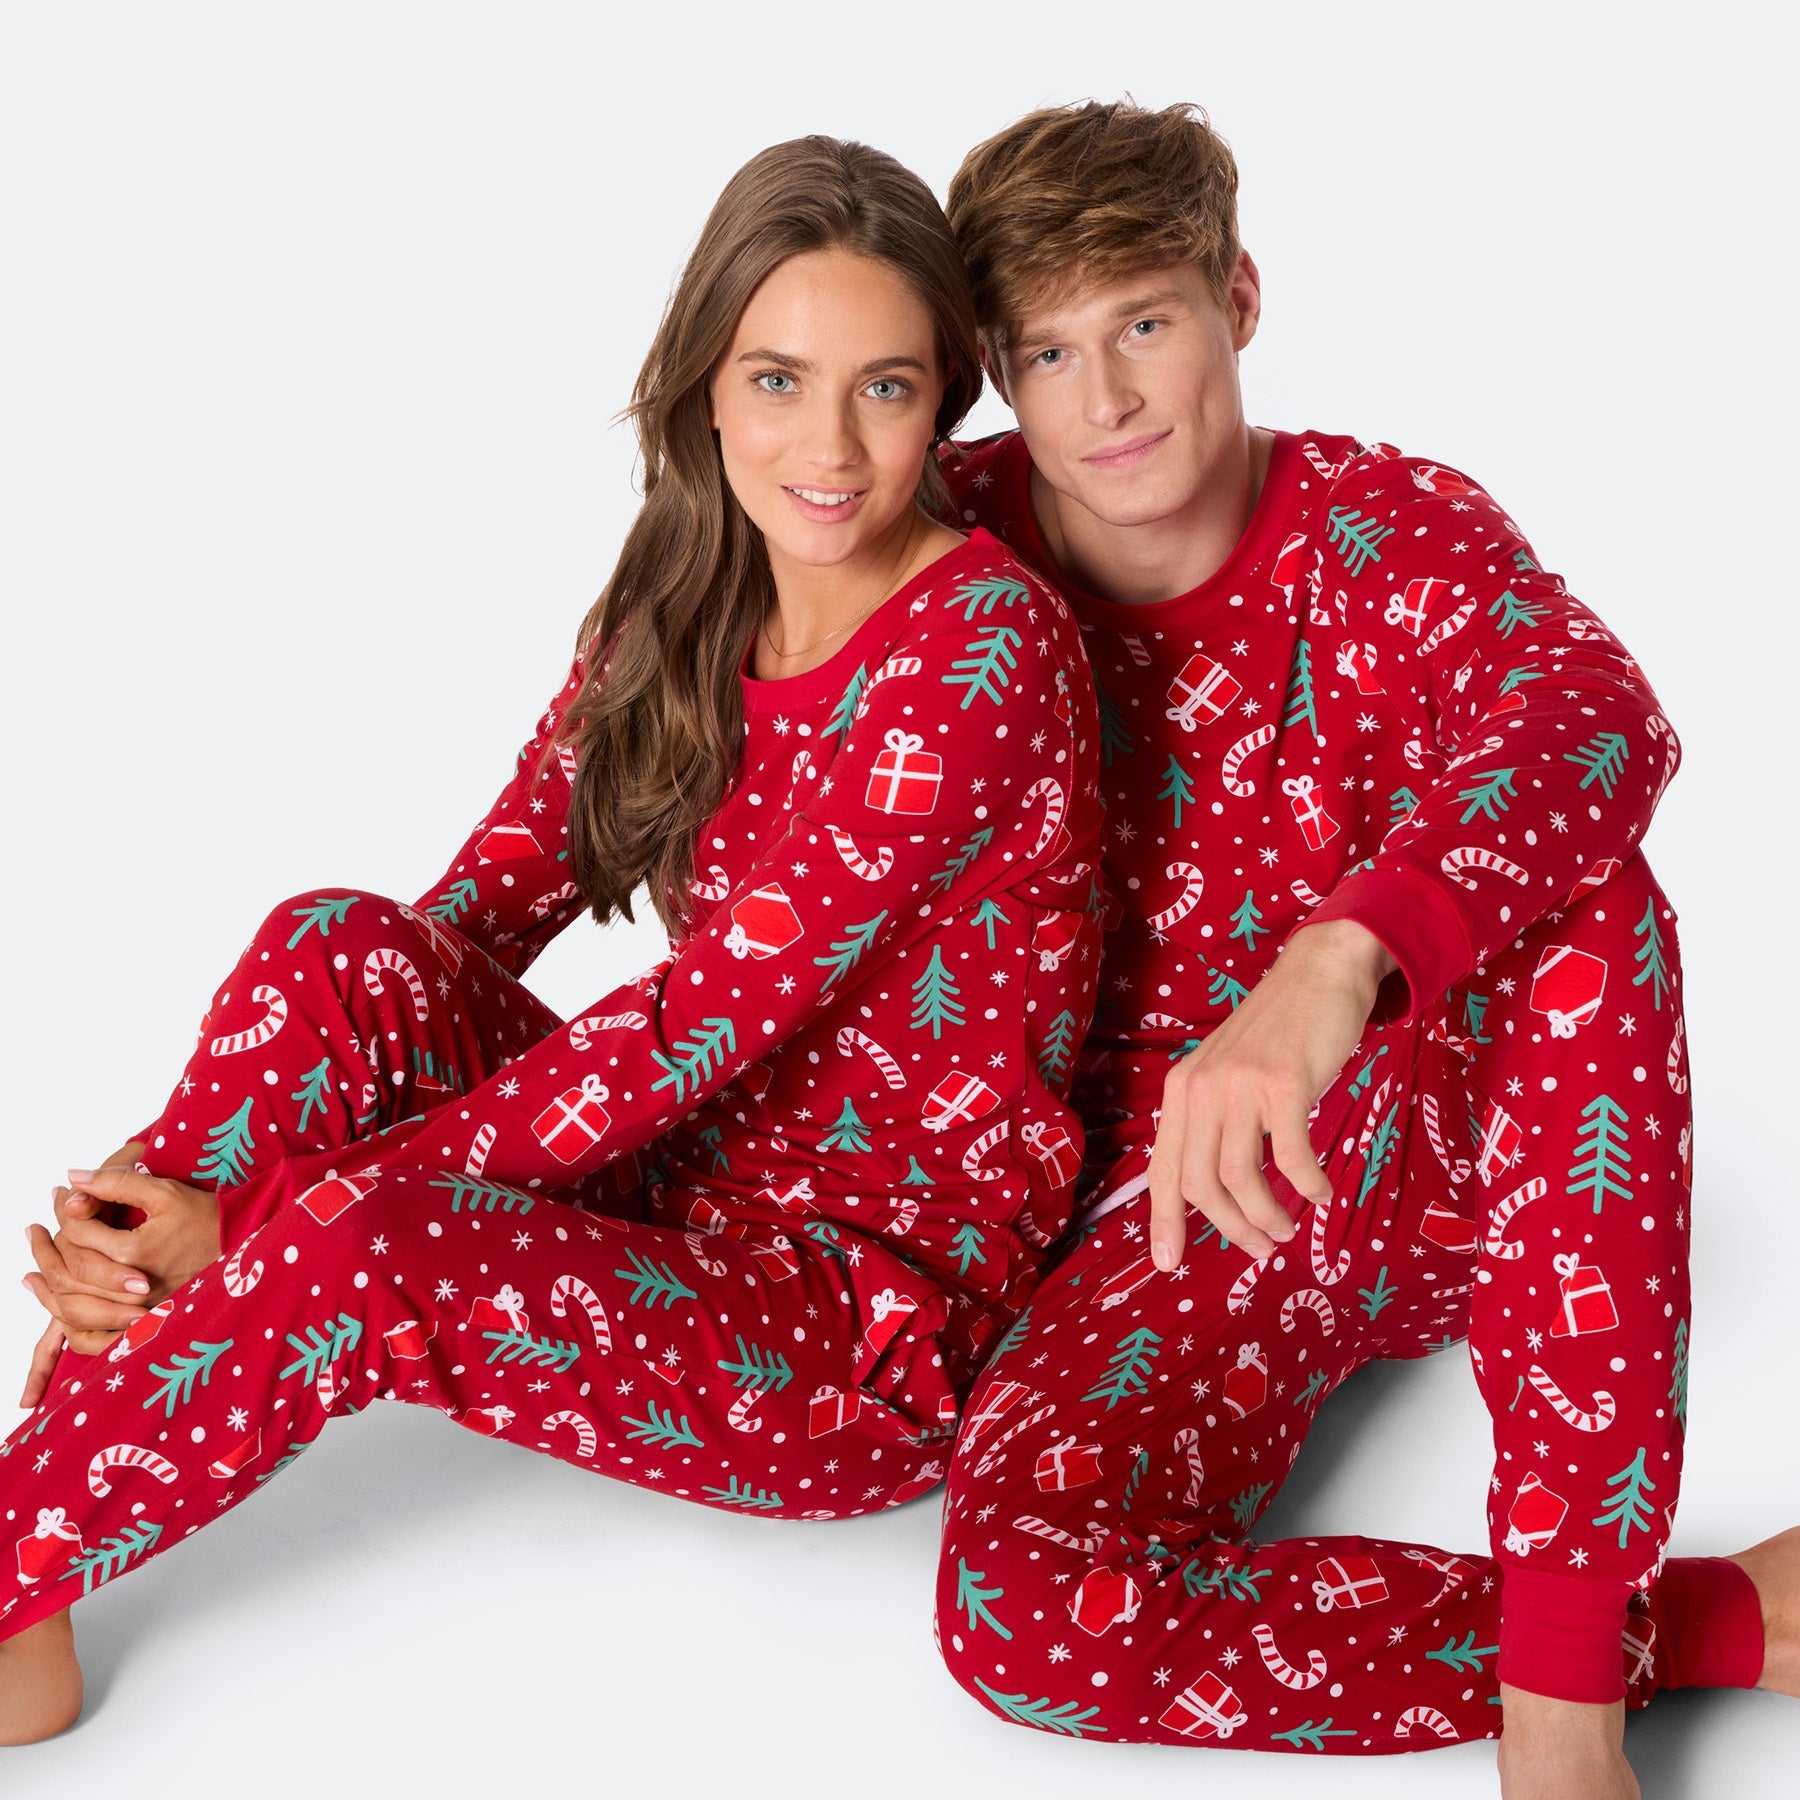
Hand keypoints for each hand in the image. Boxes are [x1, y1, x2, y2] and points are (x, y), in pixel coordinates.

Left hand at [19, 1162, 222, 1411]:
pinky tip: (58, 1309)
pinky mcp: (141, 1325)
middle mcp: (130, 1288)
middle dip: (44, 1249)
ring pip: (72, 1307)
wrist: (242, 1245)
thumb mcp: (164, 1192)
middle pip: (67, 1272)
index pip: (78, 1233)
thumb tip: (73, 1178)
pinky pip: (93, 1340)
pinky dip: (69, 1328)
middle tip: (33, 1230)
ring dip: (46, 1290)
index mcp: (132, 1253)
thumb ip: (116, 1183)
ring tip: (31, 1273)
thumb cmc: (207, 1217)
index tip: (61, 1197)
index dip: (65, 1212)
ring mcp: (135, 1310)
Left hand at [1147, 919, 1396, 1269]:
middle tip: (1259, 1248)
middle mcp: (1201, 1087)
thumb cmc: (1279, 1035)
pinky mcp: (1284, 1082)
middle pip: (1200, 1183)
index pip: (1164, 1169)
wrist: (1318, 974)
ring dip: (1266, 1215)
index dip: (1163, 1220)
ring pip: (1240, 1176)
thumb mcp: (1230, 1075)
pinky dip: (1307, 1184)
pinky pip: (1291, 1155)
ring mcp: (1240, 1083)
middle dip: (1229, 1228)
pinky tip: (1321, 1193)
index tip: (1169, 1262)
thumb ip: (1216, 1122)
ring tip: (1287, 1228)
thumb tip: (1217, 1192)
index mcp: (1182, 1090)